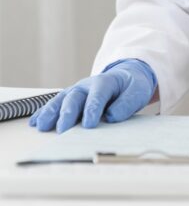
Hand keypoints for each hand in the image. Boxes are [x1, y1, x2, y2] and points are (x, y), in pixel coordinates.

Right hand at [28, 58, 157, 133]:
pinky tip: (35, 121)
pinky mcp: (71, 98)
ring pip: (62, 100)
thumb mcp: (137, 92)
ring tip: (42, 125)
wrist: (127, 76)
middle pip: (75, 97)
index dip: (93, 109)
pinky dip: (44, 112)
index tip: (90, 124)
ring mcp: (77, 91)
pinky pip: (56, 103)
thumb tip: (112, 116)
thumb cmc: (132, 86)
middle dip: (68, 113)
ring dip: (51, 112)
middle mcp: (88, 85)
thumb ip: (126, 104)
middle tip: (63, 129)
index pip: (98, 95)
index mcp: (106, 82)